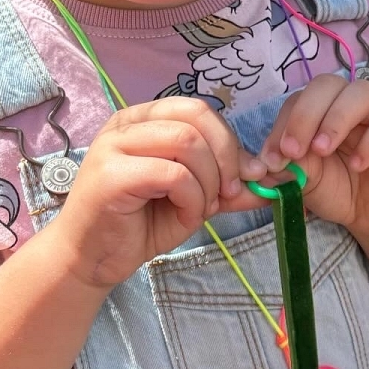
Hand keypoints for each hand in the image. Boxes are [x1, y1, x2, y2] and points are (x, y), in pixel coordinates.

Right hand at [49, 98, 261, 289]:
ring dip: (210, 181)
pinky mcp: (111, 174)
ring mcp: (114, 145)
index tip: (247, 177)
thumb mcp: (196, 200)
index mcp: (145, 120)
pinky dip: (194, 199)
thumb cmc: (141, 225)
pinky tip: (187, 217)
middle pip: (197, 117)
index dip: (231, 142)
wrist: (94, 259)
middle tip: (228, 194)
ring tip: (203, 208)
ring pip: (188, 143)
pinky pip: (174, 174)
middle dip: (226, 158)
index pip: (200, 109)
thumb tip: (274, 180)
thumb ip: (230, 187)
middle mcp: (126, 123)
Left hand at [250, 75, 368, 240]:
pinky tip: (357, 165)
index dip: (283, 124)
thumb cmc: (338, 191)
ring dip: (336, 120)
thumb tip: (263, 165)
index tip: (271, 160)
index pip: (299, 99)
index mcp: (321, 111)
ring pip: (362, 92)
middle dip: (305, 114)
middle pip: (328, 83)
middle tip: (294, 151)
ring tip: (322, 151)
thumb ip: (286, 170)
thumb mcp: (304, 183)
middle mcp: (349, 106)